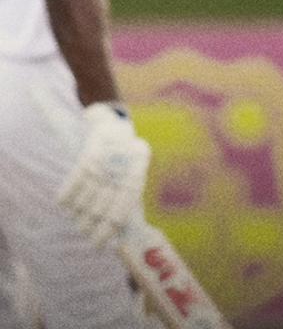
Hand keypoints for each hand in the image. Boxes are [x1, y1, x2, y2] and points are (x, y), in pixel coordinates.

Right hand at [57, 103, 150, 247]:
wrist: (112, 121)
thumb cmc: (124, 153)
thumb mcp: (133, 170)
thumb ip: (127, 194)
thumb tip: (121, 229)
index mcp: (139, 169)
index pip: (126, 204)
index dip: (111, 226)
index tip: (100, 244)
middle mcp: (125, 163)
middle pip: (105, 201)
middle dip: (92, 222)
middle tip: (83, 233)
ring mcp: (108, 155)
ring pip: (89, 191)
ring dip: (79, 209)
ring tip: (74, 219)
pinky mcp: (91, 148)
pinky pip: (77, 176)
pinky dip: (68, 191)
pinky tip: (62, 202)